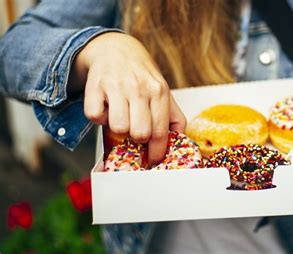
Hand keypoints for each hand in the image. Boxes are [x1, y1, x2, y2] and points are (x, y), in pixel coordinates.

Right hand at [69, 32, 185, 164]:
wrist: (115, 48)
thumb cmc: (141, 76)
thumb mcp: (162, 89)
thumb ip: (173, 115)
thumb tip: (179, 140)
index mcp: (159, 91)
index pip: (160, 132)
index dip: (156, 152)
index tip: (153, 161)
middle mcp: (139, 88)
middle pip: (140, 134)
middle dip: (137, 139)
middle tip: (135, 132)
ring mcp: (116, 86)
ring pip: (118, 128)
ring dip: (118, 129)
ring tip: (121, 117)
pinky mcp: (95, 86)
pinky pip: (94, 117)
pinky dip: (99, 118)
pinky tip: (106, 108)